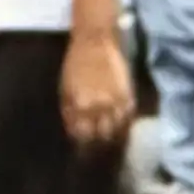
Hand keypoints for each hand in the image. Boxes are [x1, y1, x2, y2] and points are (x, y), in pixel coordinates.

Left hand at [60, 29, 131, 151]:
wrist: (95, 41)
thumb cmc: (75, 64)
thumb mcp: (65, 89)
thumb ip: (69, 113)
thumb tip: (74, 132)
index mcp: (82, 106)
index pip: (83, 136)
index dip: (82, 146)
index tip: (81, 152)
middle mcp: (101, 107)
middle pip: (102, 136)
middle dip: (98, 145)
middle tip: (96, 151)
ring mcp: (117, 101)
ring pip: (118, 129)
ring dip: (113, 137)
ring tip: (109, 143)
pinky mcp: (129, 94)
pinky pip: (129, 117)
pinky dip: (125, 125)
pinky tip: (121, 128)